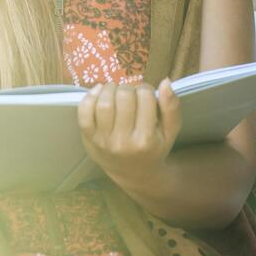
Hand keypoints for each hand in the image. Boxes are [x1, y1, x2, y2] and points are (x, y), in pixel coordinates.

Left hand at [78, 78, 181, 196]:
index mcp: (146, 139)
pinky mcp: (88, 138)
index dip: (146, 89)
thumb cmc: (153, 148)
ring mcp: (103, 140)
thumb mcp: (169, 132)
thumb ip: (171, 107)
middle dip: (128, 88)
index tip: (146, 94)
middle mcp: (123, 141)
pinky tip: (99, 93)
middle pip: (123, 97)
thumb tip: (166, 82)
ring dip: (110, 89)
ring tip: (116, 91)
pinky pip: (84, 111)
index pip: (145, 97)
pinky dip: (90, 96)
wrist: (133, 173)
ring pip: (104, 102)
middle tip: (130, 93)